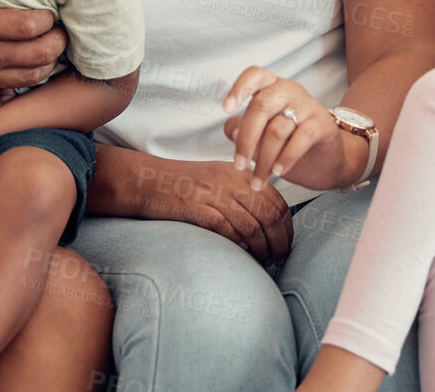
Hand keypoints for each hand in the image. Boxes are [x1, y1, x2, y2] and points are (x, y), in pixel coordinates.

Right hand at [0, 0, 66, 116]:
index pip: (32, 25)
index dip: (48, 18)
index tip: (48, 11)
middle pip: (43, 53)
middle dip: (57, 42)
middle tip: (58, 32)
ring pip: (31, 77)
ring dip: (45, 65)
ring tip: (47, 52)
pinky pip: (6, 99)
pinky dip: (18, 91)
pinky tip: (16, 81)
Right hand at [139, 158, 295, 262]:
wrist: (147, 180)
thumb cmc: (185, 185)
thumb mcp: (220, 178)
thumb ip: (245, 193)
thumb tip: (271, 221)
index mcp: (240, 173)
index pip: (277, 201)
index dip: (287, 227)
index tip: (287, 244)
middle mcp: (230, 180)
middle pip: (269, 215)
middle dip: (280, 242)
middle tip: (280, 259)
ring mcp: (213, 194)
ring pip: (252, 226)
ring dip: (263, 249)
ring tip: (265, 262)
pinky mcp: (196, 208)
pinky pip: (227, 230)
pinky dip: (239, 246)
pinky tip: (242, 255)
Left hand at [221, 67, 353, 191]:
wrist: (325, 160)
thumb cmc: (288, 143)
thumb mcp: (260, 137)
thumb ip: (243, 129)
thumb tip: (232, 130)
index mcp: (271, 87)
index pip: (255, 76)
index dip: (239, 88)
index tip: (226, 108)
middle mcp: (289, 91)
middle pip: (261, 106)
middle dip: (246, 140)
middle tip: (239, 166)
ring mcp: (307, 105)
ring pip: (277, 129)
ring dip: (264, 160)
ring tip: (258, 180)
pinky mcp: (322, 123)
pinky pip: (301, 138)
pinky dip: (286, 157)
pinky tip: (278, 172)